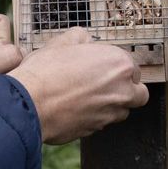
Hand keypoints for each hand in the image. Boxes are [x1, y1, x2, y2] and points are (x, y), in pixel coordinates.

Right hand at [7, 28, 149, 143]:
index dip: (117, 67)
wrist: (28, 103)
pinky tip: (74, 109)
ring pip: (122, 111)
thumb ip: (83, 38)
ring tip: (87, 97)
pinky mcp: (95, 130)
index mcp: (119, 64)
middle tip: (106, 85)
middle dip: (127, 90)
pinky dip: (93, 117)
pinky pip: (101, 123)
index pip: (133, 68)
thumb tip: (86, 40)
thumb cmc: (46, 71)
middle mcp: (121, 91)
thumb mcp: (63, 41)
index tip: (103, 67)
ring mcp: (110, 114)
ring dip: (111, 106)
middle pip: (139, 94)